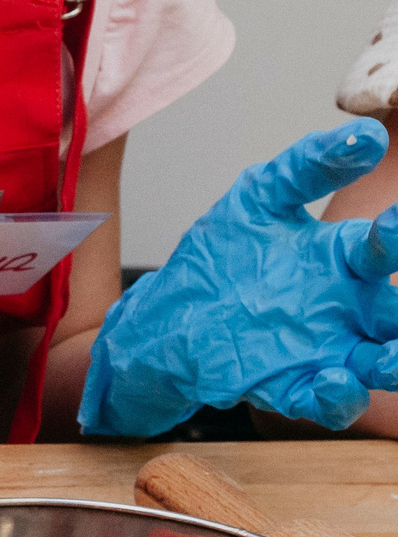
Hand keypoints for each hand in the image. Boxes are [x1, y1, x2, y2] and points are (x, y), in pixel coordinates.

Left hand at [81, 121, 397, 435]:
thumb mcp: (258, 199)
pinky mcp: (287, 385)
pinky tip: (335, 381)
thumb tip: (369, 135)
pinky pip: (324, 401)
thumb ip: (308, 166)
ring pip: (377, 364)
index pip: (387, 247)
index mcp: (343, 259)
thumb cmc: (218, 256)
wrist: (162, 315)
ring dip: (392, 365)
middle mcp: (346, 308)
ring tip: (389, 359)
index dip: (397, 236)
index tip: (391, 223)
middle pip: (396, 314)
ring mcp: (321, 350)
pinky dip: (336, 397)